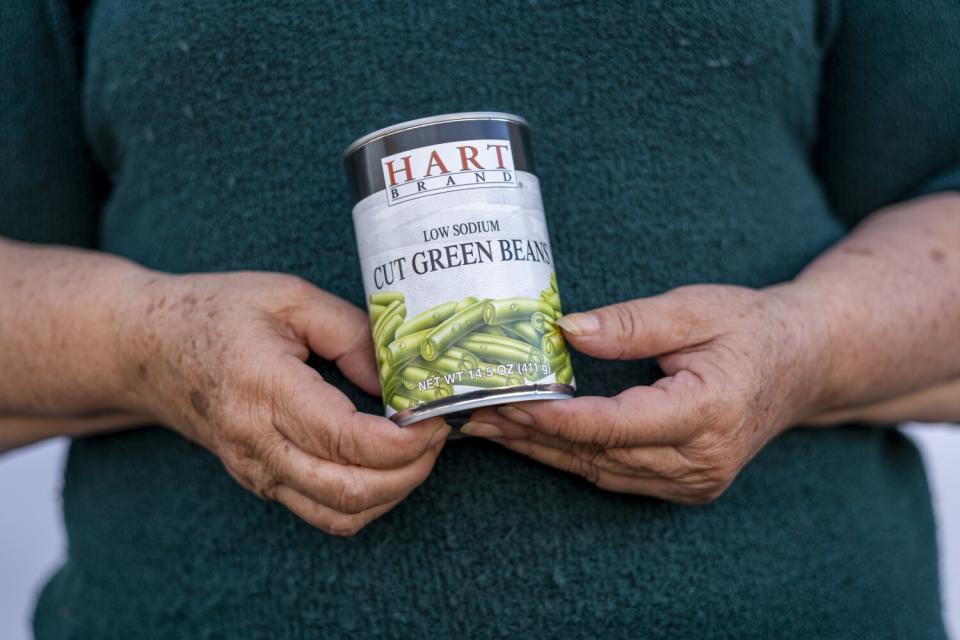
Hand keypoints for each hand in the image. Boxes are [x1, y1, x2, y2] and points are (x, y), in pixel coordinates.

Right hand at [116, 272, 449, 534]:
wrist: (146, 348)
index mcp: (264, 387)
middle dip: (411, 472)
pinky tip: (383, 464)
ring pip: (339, 515)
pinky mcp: (259, 481)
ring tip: (416, 450)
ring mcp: (255, 470)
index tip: (437, 416)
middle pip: (350, 491)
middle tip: (436, 433)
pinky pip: (321, 512)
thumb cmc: (217, 312)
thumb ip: (352, 333)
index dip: (405, 440)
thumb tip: (400, 380)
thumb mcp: (289, 297)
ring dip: (392, 493)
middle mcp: (256, 441)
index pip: (346, 441)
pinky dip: (365, 500)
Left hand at [466, 285, 826, 503]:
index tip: (502, 399)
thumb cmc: (749, 328)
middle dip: (529, 433)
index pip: (612, 423)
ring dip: (540, 448)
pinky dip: (570, 456)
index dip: (552, 414)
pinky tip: (532, 438)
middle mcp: (700, 460)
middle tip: (471, 413)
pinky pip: (613, 476)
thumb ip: (629, 324)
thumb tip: (565, 329)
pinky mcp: (686, 487)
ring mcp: (694, 481)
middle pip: (596, 453)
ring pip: (598, 470)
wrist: (802, 364)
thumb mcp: (694, 309)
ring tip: (487, 426)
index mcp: (708, 412)